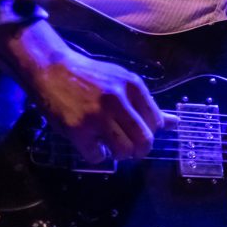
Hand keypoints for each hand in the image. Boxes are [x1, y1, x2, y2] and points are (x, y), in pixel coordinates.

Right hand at [0, 20, 170, 163]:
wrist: (51, 70)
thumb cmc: (89, 77)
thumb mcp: (121, 82)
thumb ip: (146, 104)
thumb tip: (174, 123)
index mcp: (132, 85)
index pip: (156, 122)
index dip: (149, 131)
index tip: (137, 130)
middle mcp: (118, 99)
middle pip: (144, 140)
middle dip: (140, 150)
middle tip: (130, 149)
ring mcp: (97, 115)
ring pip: (124, 151)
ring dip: (119, 154)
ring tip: (110, 144)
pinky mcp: (77, 129)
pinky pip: (98, 156)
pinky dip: (97, 155)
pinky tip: (91, 143)